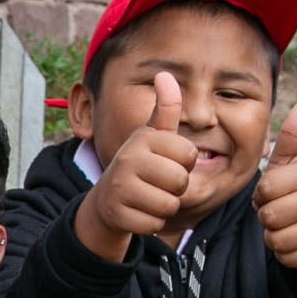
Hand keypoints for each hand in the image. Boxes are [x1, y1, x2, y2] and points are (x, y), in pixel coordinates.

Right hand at [71, 72, 196, 258]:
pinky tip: (138, 211)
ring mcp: (120, 187)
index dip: (184, 163)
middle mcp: (129, 159)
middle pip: (180, 181)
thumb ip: (165, 109)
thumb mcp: (152, 136)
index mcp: (143, 138)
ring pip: (169, 204)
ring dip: (164, 206)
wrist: (107, 199)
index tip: (166, 161)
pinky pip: (154, 223)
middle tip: (157, 182)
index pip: (189, 155)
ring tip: (148, 196)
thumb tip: (165, 74)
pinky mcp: (118, 214)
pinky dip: (150, 222)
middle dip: (175, 187)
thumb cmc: (139, 163)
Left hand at [254, 101, 296, 268]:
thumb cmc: (296, 188)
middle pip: (270, 216)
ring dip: (273, 235)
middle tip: (278, 209)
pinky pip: (287, 257)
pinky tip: (294, 239)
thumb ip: (291, 136)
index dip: (262, 194)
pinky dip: (284, 253)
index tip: (273, 191)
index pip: (267, 189)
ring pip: (277, 239)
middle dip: (266, 216)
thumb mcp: (290, 162)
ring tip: (285, 224)